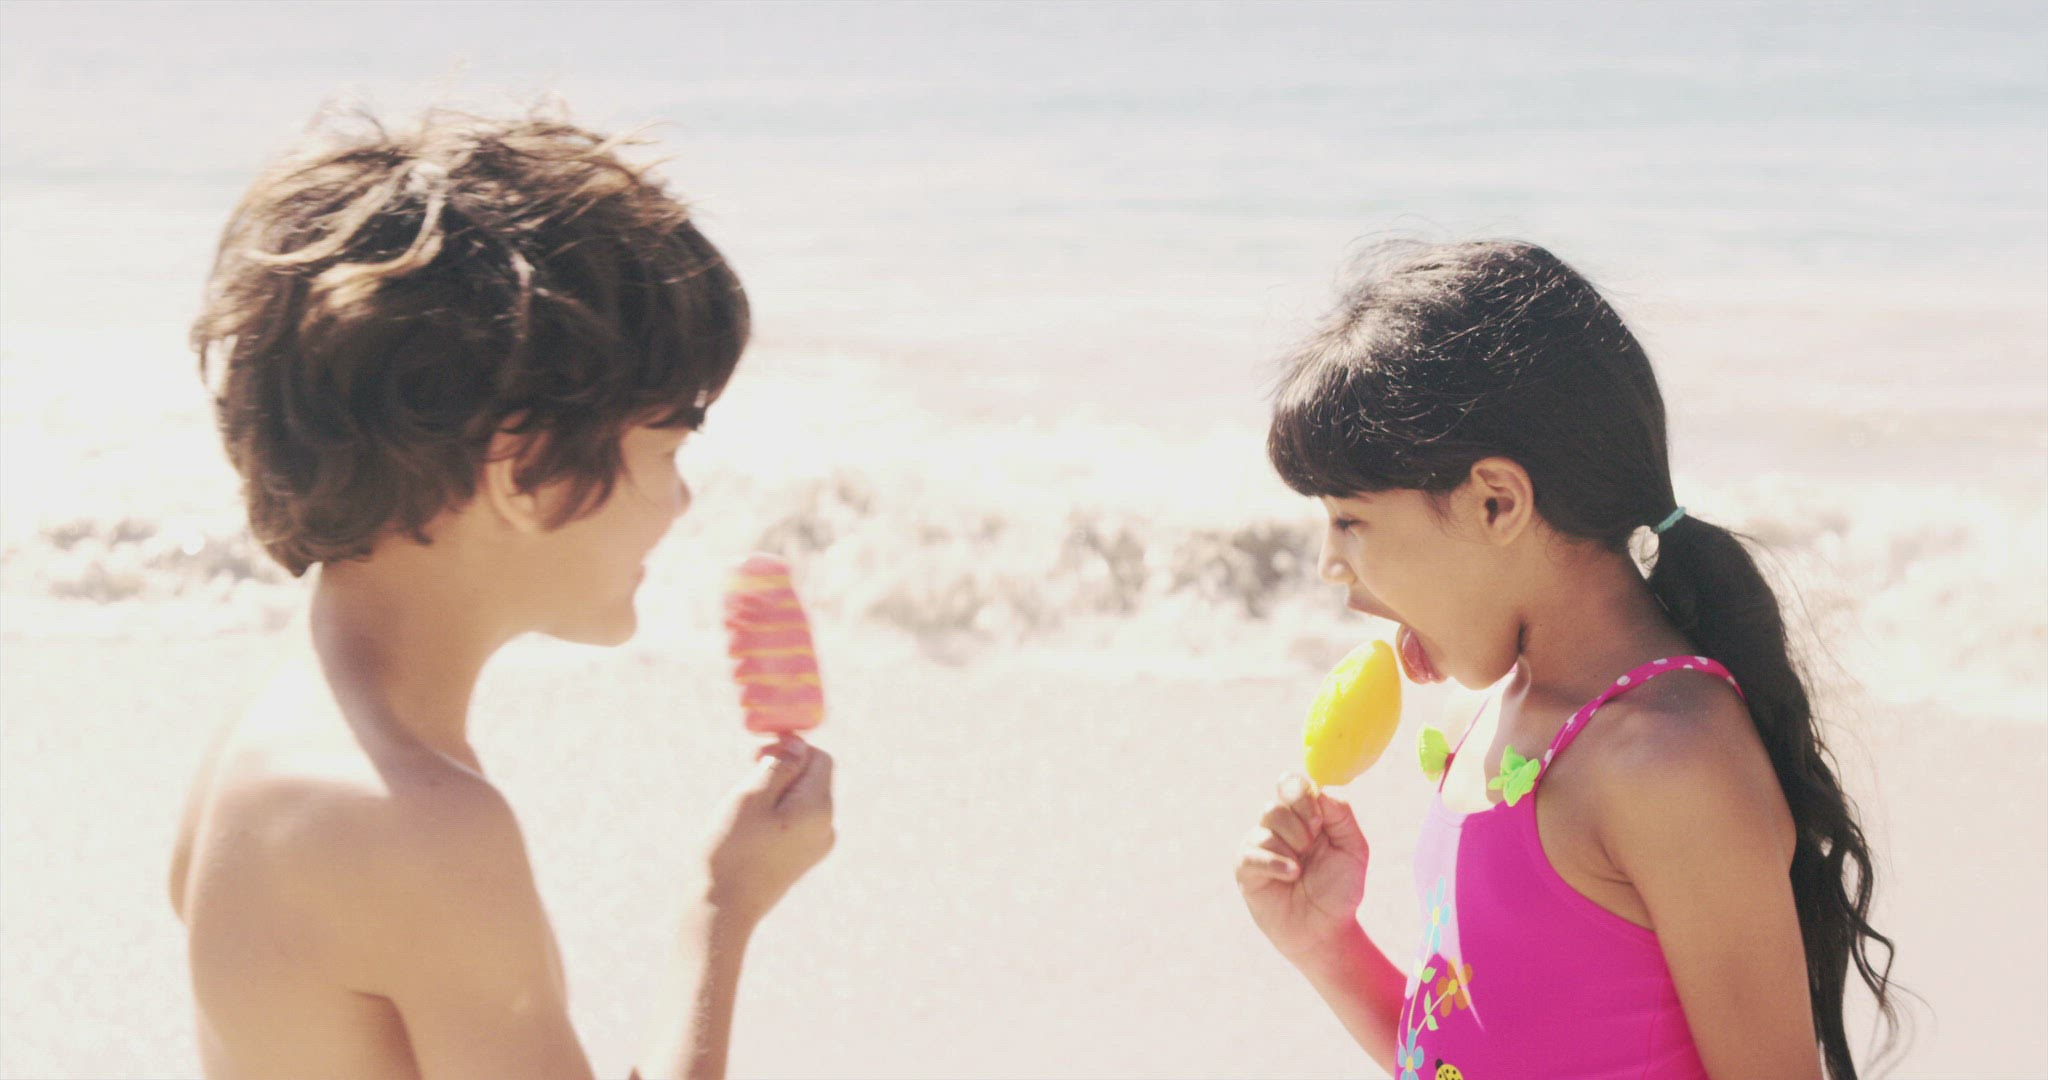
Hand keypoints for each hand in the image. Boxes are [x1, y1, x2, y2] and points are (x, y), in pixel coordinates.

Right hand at [701, 736, 835, 926]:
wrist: (723, 909)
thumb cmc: (732, 850)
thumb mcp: (751, 796)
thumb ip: (780, 765)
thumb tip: (799, 744)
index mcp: (819, 808)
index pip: (818, 758)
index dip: (790, 749)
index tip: (755, 756)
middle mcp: (827, 826)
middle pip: (813, 778)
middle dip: (782, 772)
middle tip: (746, 783)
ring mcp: (817, 846)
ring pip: (801, 799)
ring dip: (775, 794)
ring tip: (745, 814)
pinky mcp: (803, 859)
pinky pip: (795, 822)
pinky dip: (776, 815)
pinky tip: (750, 831)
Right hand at [1236, 773, 1370, 965]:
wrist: (1326, 930)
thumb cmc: (1339, 890)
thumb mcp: (1353, 848)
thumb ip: (1341, 814)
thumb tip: (1320, 791)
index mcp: (1303, 816)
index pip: (1291, 785)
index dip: (1302, 795)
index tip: (1318, 820)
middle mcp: (1278, 827)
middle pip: (1277, 803)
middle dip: (1300, 825)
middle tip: (1311, 847)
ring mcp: (1259, 846)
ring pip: (1266, 825)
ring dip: (1291, 847)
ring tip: (1301, 871)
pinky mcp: (1246, 869)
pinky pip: (1253, 853)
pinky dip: (1275, 862)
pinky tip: (1291, 875)